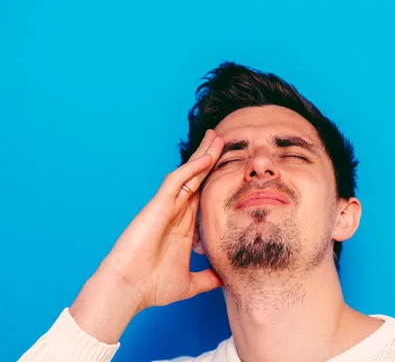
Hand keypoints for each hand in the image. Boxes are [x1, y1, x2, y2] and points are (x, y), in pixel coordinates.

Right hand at [70, 129, 223, 342]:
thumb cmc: (151, 288)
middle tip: (223, 140)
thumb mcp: (190, 283)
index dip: (215, 181)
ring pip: (188, 174)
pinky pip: (177, 181)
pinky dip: (192, 168)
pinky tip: (206, 157)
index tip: (231, 168)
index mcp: (184, 227)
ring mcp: (167, 207)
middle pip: (196, 179)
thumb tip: (225, 279)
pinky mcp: (158, 206)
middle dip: (209, 159)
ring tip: (217, 138)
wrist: (128, 292)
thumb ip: (207, 278)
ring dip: (203, 156)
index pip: (203, 197)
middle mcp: (176, 213)